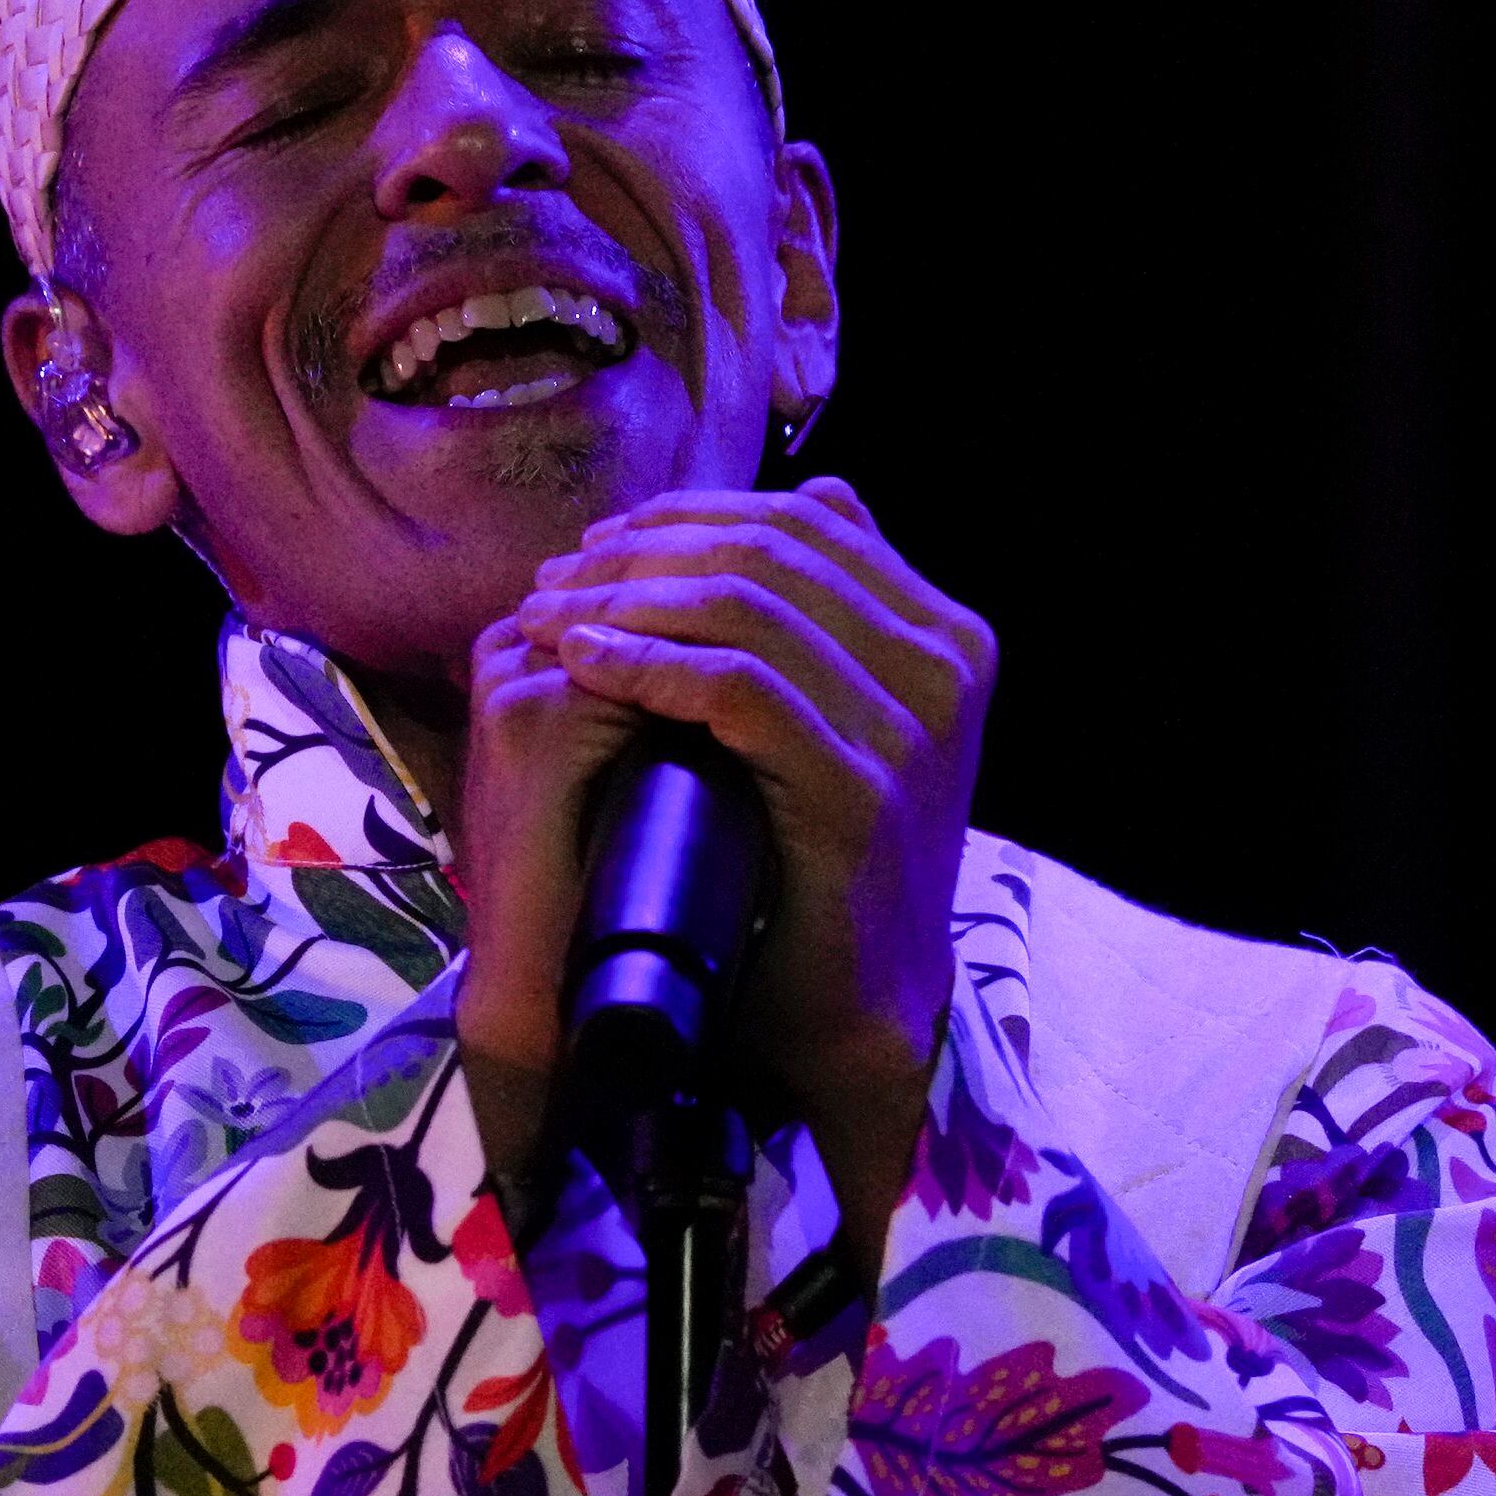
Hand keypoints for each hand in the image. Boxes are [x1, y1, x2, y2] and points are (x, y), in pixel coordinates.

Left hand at [452, 475, 994, 1272]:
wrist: (850, 1007)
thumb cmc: (820, 858)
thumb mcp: (845, 712)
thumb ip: (837, 609)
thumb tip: (820, 488)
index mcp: (946, 634)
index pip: (803, 521)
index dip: (685, 518)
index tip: (596, 547)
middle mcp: (946, 664)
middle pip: (768, 551)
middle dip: (642, 554)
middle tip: (554, 580)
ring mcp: (911, 727)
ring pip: (744, 606)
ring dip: (626, 600)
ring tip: (548, 618)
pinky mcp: (859, 790)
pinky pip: (736, 689)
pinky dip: (646, 663)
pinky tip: (582, 664)